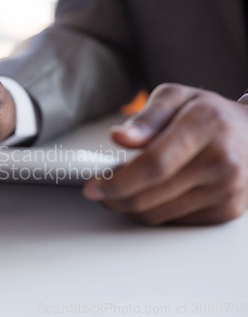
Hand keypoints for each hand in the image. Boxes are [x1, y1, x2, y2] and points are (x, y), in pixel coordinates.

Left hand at [83, 83, 247, 224]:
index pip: (153, 165)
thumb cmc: (209, 114)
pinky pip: (173, 222)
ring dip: (130, 207)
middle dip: (115, 197)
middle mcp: (221, 162)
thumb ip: (146, 117)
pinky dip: (152, 212)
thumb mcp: (176, 98)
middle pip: (151, 196)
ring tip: (122, 188)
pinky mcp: (225, 211)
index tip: (92, 187)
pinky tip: (149, 194)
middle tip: (99, 189)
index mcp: (205, 127)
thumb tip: (119, 137)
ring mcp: (227, 191)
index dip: (117, 181)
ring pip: (158, 214)